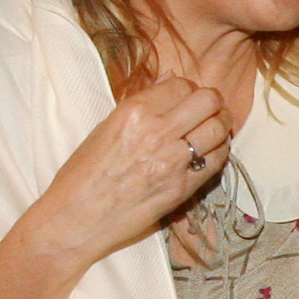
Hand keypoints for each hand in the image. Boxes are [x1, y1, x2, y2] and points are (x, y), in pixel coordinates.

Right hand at [25, 75, 229, 268]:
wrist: (77, 218)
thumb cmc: (83, 174)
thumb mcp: (106, 127)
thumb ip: (142, 104)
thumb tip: (170, 80)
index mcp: (135, 112)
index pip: (182, 84)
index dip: (189, 89)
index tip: (187, 99)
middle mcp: (158, 131)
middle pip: (209, 101)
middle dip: (212, 102)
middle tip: (208, 111)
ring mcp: (174, 161)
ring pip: (219, 129)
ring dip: (220, 125)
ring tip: (212, 130)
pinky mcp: (183, 187)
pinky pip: (217, 160)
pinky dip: (219, 152)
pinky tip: (210, 152)